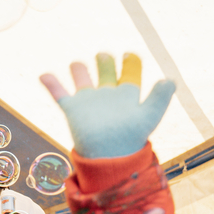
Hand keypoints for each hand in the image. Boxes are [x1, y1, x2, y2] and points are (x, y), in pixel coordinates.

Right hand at [40, 53, 175, 158]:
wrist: (107, 157)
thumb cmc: (130, 139)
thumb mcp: (149, 115)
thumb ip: (159, 98)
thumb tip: (169, 80)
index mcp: (126, 94)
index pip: (130, 71)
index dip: (131, 61)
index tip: (130, 55)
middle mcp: (107, 95)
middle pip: (105, 70)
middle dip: (104, 60)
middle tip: (104, 56)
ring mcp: (89, 101)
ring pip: (81, 78)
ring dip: (78, 68)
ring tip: (77, 65)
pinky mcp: (73, 109)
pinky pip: (59, 93)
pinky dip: (51, 83)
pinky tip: (44, 74)